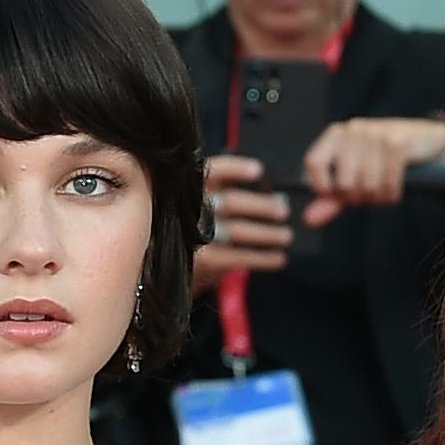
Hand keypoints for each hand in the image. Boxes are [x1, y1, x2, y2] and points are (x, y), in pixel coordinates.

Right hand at [196, 152, 292, 281]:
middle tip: (283, 211)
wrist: (158, 275)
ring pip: (238, 230)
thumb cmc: (186, 238)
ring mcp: (193, 237)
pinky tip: (278, 258)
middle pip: (231, 202)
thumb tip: (272, 198)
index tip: (258, 170)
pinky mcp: (203, 261)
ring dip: (268, 233)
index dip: (235, 169)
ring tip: (285, 235)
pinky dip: (263, 258)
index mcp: (187, 191)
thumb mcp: (195, 210)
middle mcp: (187, 210)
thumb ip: (223, 198)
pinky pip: (240, 256)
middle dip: (262, 206)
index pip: (211, 173)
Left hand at [295, 113, 444, 218]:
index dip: (322, 188)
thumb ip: (331, 197)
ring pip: (368, 186)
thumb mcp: (352, 175)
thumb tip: (309, 219)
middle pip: (344, 183)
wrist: (422, 138)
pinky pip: (389, 184)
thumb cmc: (381, 159)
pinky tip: (394, 189)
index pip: (313, 163)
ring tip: (382, 190)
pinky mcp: (397, 143)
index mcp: (335, 135)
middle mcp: (352, 130)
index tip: (337, 196)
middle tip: (368, 193)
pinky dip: (392, 195)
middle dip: (358, 198)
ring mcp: (375, 134)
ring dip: (378, 198)